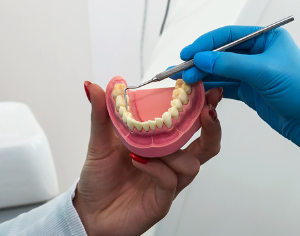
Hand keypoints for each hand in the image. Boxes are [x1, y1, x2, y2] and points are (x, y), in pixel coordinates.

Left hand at [73, 81, 221, 235]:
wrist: (89, 212)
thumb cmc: (100, 178)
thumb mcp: (99, 140)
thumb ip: (101, 113)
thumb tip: (95, 86)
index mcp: (161, 144)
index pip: (189, 124)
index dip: (202, 106)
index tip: (208, 89)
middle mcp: (170, 163)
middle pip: (206, 146)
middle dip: (211, 126)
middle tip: (206, 109)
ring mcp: (168, 183)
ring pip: (191, 164)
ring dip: (175, 150)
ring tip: (151, 146)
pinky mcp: (160, 201)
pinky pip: (170, 182)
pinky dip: (157, 168)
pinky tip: (140, 161)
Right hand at [177, 26, 299, 134]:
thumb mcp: (264, 73)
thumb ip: (230, 65)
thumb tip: (200, 59)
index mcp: (266, 38)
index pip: (228, 35)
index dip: (205, 43)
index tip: (187, 54)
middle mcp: (259, 53)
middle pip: (221, 53)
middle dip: (200, 62)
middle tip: (181, 72)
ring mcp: (254, 73)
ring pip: (221, 71)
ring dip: (203, 76)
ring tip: (184, 83)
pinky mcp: (252, 91)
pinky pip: (226, 86)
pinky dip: (212, 88)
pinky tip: (198, 92)